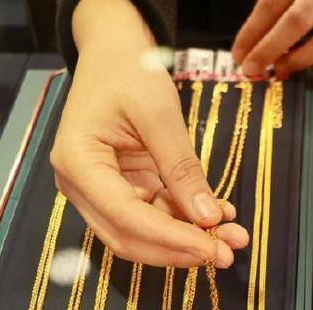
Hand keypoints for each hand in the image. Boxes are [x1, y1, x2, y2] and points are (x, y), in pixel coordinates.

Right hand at [51, 0, 248, 267]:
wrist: (114, 53)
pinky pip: (153, 213)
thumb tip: (209, 219)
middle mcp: (81, 185)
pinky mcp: (121, 187)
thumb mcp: (160, 116)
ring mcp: (100, 189)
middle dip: (181, 249)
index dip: (172, 239)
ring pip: (144, 231)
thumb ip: (183, 169)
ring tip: (233, 235)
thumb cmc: (130, 73)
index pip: (126, 217)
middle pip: (130, 236)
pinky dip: (184, 218)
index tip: (214, 250)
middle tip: (228, 253)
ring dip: (188, 238)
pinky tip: (219, 214)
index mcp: (78, 164)